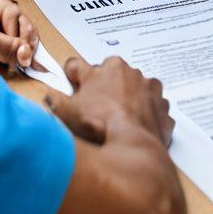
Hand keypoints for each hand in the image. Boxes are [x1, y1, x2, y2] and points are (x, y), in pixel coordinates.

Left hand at [0, 0, 38, 69]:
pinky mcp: (6, 48)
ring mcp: (7, 33)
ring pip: (27, 39)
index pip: (16, 16)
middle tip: (25, 57)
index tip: (18, 49)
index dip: (17, 32)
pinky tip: (25, 64)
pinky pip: (22, 50)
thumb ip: (4, 44)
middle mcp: (6, 18)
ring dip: (27, 51)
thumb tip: (25, 52)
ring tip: (23, 62)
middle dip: (26, 42)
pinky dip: (25, 57)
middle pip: (26, 27)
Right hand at [46, 56, 174, 147]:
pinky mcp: (163, 107)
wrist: (133, 147)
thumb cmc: (99, 126)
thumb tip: (50, 96)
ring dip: (129, 99)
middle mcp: (130, 72)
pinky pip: (154, 106)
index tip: (72, 81)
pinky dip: (147, 115)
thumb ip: (56, 101)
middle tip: (97, 108)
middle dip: (105, 87)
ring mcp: (150, 89)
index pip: (80, 65)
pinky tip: (137, 129)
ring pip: (136, 88)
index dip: (73, 75)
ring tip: (119, 120)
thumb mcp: (68, 113)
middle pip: (112, 75)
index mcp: (105, 69)